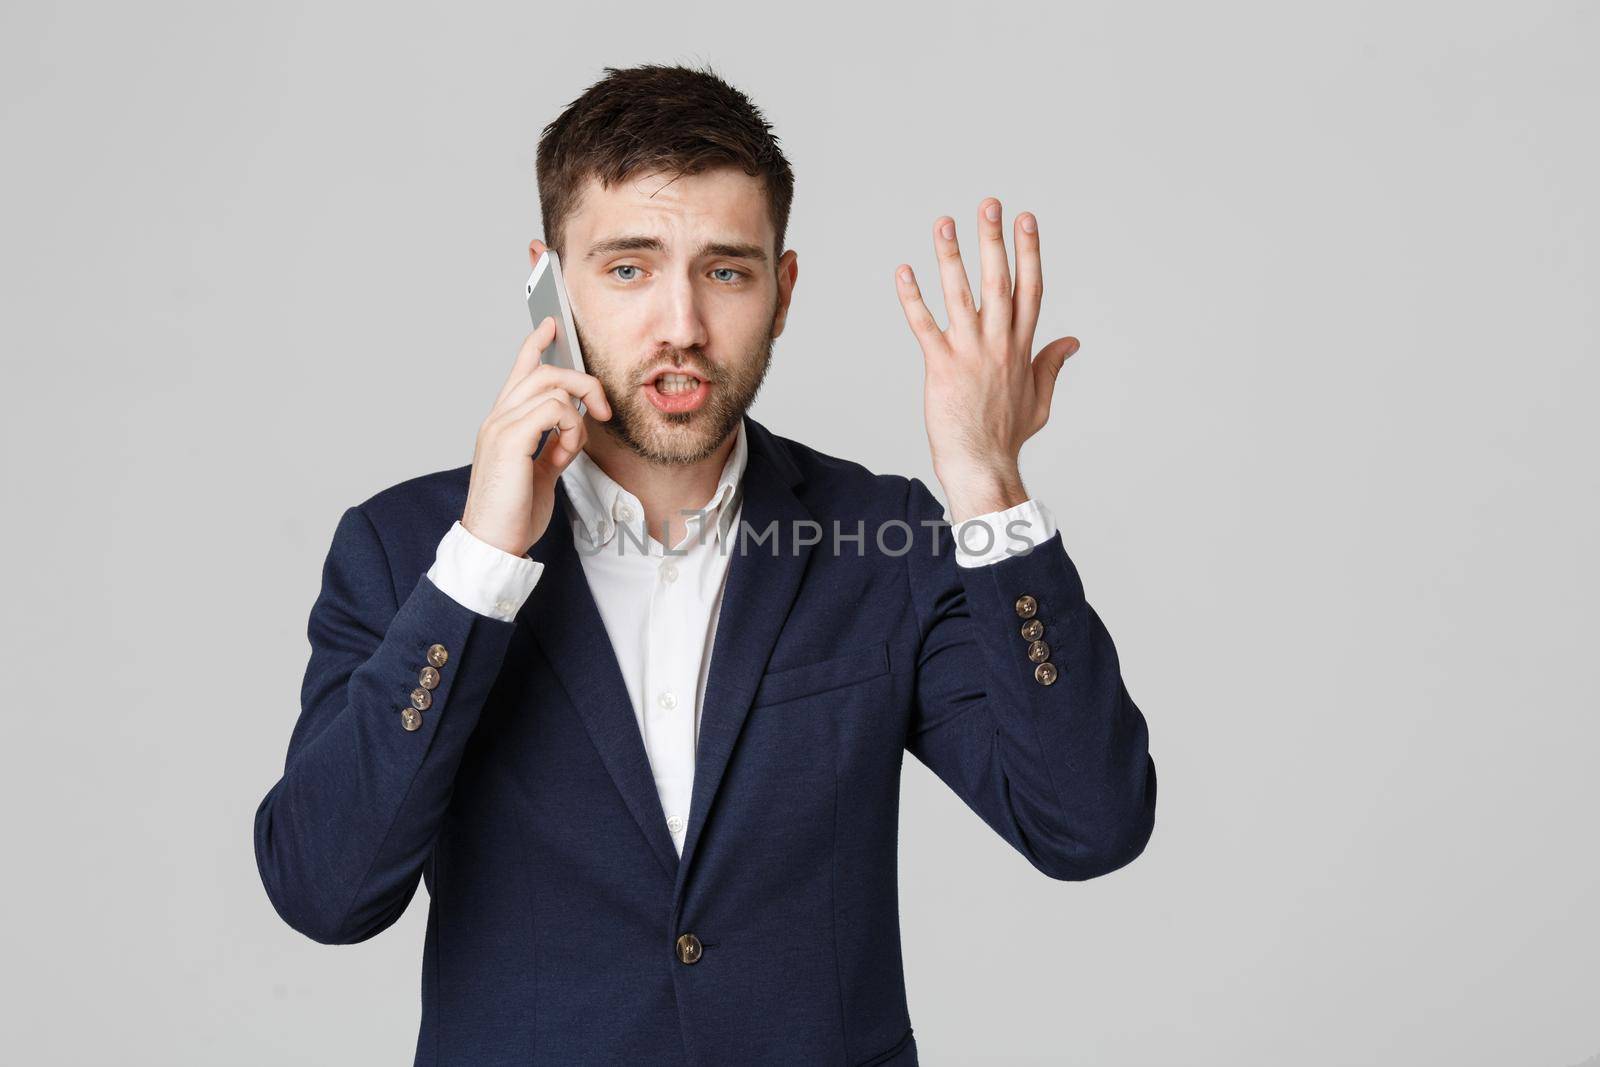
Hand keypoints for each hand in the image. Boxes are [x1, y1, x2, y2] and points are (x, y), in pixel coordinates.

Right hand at [461, 313, 612, 556]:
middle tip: (601, 409)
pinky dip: (571, 429)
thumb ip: (552, 448)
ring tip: (575, 445)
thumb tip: (570, 434)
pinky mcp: (510, 438)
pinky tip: (567, 452)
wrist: (494, 543)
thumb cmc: (513, 514)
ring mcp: (501, 425)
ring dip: (577, 413)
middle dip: (581, 381)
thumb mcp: (540, 474)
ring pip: (552, 385)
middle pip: (544, 371)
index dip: (536, 345)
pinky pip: (555, 409)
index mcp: (503, 424)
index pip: (519, 372)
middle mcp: (498, 418)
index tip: (551, 325)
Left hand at [894, 198, 1078, 522]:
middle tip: (990, 204)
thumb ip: (1051, 365)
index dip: (1029, 252)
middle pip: (1000, 282)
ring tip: (944, 223)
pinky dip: (913, 298)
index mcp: (1022, 348)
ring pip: (962, 297)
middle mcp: (998, 344)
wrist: (983, 465)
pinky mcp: (942, 368)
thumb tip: (1071, 342)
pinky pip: (925, 326)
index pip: (1030, 289)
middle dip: (994, 241)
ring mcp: (970, 354)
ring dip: (951, 258)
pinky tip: (903, 271)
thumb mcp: (1040, 399)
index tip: (1026, 219)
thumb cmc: (1008, 436)